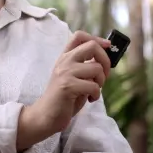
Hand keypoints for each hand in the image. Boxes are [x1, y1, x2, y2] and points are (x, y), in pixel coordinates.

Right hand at [18, 31, 111, 147]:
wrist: (45, 116)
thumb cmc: (63, 98)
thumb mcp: (74, 77)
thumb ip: (86, 67)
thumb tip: (107, 60)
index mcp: (65, 57)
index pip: (79, 36)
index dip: (97, 38)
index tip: (107, 47)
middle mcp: (65, 61)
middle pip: (92, 46)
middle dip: (105, 60)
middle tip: (105, 75)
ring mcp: (65, 72)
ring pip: (96, 68)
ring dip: (101, 81)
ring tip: (93, 91)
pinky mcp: (67, 86)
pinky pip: (93, 85)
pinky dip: (96, 94)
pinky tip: (89, 99)